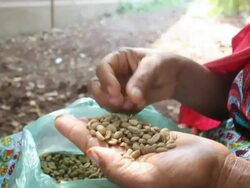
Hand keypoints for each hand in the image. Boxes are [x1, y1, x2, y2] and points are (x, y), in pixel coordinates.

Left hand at [55, 115, 230, 187]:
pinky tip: (106, 112)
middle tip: (63, 116)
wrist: (210, 166)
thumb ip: (119, 168)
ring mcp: (137, 146)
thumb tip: (91, 152)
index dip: (75, 135)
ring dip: (94, 122)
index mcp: (122, 167)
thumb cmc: (183, 175)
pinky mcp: (148, 137)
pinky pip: (126, 126)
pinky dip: (114, 118)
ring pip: (110, 131)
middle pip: (97, 138)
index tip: (60, 121)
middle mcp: (126, 157)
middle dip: (80, 128)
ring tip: (80, 112)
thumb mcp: (149, 176)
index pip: (93, 148)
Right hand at [88, 48, 185, 112]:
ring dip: (113, 106)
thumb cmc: (163, 64)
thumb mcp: (153, 66)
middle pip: (95, 86)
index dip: (106, 81)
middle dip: (104, 96)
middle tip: (119, 103)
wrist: (173, 78)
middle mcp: (112, 74)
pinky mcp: (122, 102)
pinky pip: (115, 109)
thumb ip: (141, 79)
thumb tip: (130, 97)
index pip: (103, 68)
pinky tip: (137, 108)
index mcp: (117, 59)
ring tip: (132, 106)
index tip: (116, 92)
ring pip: (103, 100)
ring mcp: (116, 89)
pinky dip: (122, 112)